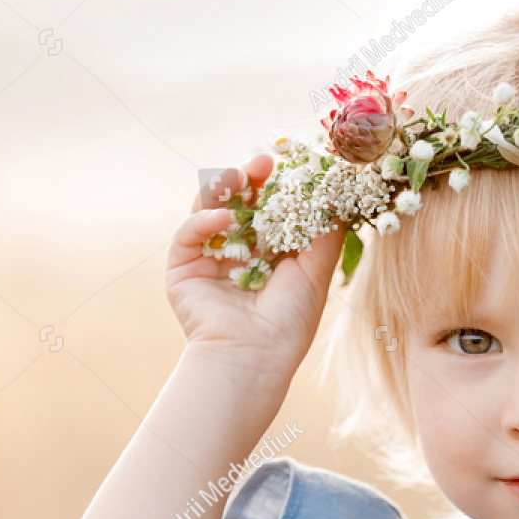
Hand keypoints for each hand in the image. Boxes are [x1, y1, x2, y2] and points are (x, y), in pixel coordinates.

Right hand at [165, 154, 343, 376]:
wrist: (254, 357)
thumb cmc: (289, 322)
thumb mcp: (316, 272)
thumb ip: (325, 234)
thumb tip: (336, 196)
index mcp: (268, 256)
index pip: (270, 211)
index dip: (278, 188)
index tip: (291, 167)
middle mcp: (237, 254)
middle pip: (239, 205)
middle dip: (250, 181)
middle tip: (263, 161)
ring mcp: (208, 260)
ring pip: (210, 211)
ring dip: (223, 189)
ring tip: (240, 175)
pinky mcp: (182, 269)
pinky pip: (188, 234)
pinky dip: (204, 220)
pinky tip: (226, 217)